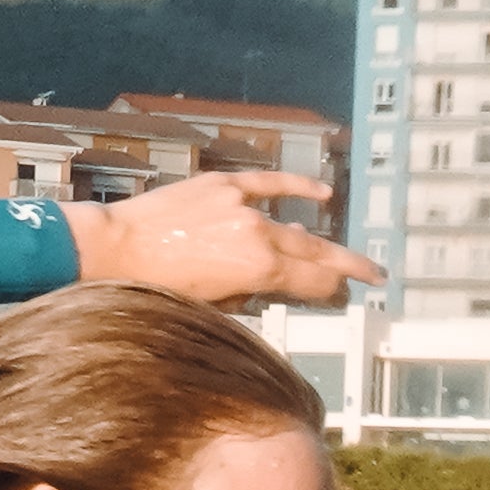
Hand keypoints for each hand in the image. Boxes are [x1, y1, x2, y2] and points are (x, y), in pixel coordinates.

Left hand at [65, 171, 379, 309]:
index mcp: (258, 271)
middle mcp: (258, 235)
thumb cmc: (156, 290)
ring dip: (321, 242)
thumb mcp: (212, 306)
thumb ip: (253, 294)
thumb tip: (281, 282)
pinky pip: (270, 183)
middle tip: (376, 275)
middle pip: (316, 255)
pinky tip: (320, 193)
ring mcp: (241, 207)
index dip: (335, 291)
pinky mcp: (222, 186)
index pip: (313, 283)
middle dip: (348, 267)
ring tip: (344, 254)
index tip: (352, 295)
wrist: (113, 252)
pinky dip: (297, 187)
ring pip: (294, 227)